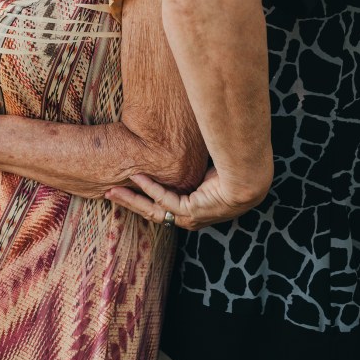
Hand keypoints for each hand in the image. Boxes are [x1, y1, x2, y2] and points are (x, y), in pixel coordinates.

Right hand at [105, 166, 262, 230]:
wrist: (249, 171)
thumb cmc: (233, 163)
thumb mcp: (202, 164)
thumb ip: (186, 162)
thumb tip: (174, 141)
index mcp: (196, 207)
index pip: (164, 204)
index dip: (144, 195)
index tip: (128, 183)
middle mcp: (193, 217)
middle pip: (155, 211)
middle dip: (131, 202)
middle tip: (110, 193)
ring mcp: (192, 218)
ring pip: (154, 210)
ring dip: (132, 199)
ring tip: (112, 191)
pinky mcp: (192, 212)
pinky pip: (165, 201)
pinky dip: (150, 188)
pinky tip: (137, 177)